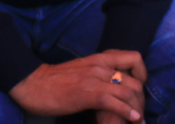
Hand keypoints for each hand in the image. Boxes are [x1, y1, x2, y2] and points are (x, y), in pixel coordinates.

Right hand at [9, 51, 146, 121]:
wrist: (32, 83)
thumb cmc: (55, 80)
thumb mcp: (82, 70)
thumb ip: (98, 73)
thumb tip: (114, 85)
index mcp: (99, 58)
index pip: (134, 58)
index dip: (143, 74)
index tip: (139, 90)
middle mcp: (100, 66)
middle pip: (135, 81)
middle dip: (142, 102)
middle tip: (139, 114)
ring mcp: (93, 79)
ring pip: (128, 92)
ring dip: (137, 111)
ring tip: (138, 122)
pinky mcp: (86, 94)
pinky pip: (114, 103)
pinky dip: (127, 113)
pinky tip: (132, 120)